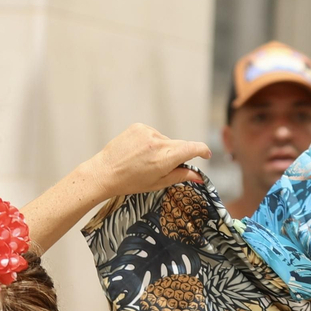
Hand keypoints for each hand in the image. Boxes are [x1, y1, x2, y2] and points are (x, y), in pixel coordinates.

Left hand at [78, 124, 210, 199]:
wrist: (104, 173)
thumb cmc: (131, 182)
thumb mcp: (158, 183)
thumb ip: (181, 176)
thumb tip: (199, 176)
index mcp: (165, 158)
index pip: (193, 148)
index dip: (203, 150)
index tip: (206, 155)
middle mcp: (158, 142)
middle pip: (180, 145)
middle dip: (178, 155)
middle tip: (164, 167)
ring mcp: (148, 132)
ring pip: (166, 140)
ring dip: (163, 149)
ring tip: (146, 161)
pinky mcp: (139, 126)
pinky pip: (153, 134)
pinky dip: (152, 143)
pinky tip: (139, 153)